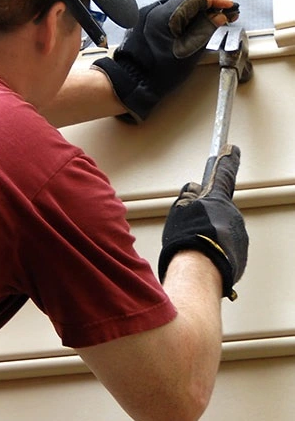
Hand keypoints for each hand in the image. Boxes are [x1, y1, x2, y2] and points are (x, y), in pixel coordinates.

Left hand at [91, 0, 239, 122]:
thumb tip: (218, 16)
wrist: (132, 83)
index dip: (217, 0)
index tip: (229, 6)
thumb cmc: (158, 74)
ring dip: (195, 11)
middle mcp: (153, 9)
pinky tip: (192, 25)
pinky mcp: (142, 22)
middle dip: (207, 5)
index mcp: (164, 14)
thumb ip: (206, 29)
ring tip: (210, 21)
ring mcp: (145, 14)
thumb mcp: (189, 52)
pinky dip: (181, 16)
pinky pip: (166, 12)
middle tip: (223, 14)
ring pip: (177, 5)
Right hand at [158, 145, 247, 299]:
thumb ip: (188, 195)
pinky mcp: (239, 254)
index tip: (231, 151)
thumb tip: (192, 188)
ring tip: (194, 243)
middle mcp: (233, 215)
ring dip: (211, 233)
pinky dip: (215, 248)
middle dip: (208, 214)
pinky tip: (202, 255)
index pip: (223, 174)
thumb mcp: (180, 209)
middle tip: (192, 224)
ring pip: (223, 228)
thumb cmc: (188, 240)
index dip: (227, 161)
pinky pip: (226, 246)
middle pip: (219, 208)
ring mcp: (239, 235)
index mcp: (218, 199)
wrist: (199, 270)